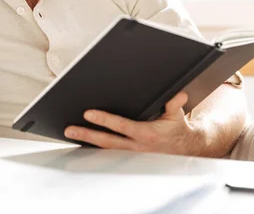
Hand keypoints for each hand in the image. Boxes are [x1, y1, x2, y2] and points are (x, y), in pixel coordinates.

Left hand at [64, 92, 202, 155]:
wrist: (184, 151)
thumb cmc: (176, 130)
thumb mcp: (176, 116)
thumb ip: (174, 104)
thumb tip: (178, 94)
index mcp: (147, 134)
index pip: (122, 126)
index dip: (105, 120)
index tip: (88, 114)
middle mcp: (136, 147)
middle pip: (107, 141)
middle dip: (87, 135)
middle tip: (69, 129)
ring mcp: (131, 155)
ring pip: (105, 149)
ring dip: (86, 142)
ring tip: (70, 134)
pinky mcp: (128, 158)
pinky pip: (108, 153)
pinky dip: (94, 148)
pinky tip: (81, 142)